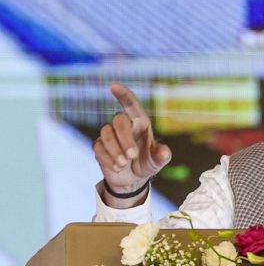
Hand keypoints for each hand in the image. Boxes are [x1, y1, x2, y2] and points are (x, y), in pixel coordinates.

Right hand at [94, 83, 171, 201]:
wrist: (133, 179)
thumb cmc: (148, 163)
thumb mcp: (158, 161)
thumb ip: (162, 156)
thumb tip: (164, 152)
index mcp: (140, 122)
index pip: (131, 104)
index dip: (123, 94)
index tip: (113, 86)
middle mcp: (124, 125)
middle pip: (118, 120)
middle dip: (124, 138)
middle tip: (132, 156)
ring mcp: (110, 135)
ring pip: (106, 133)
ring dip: (115, 150)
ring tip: (124, 164)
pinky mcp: (99, 147)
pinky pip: (98, 147)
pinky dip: (107, 159)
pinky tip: (117, 168)